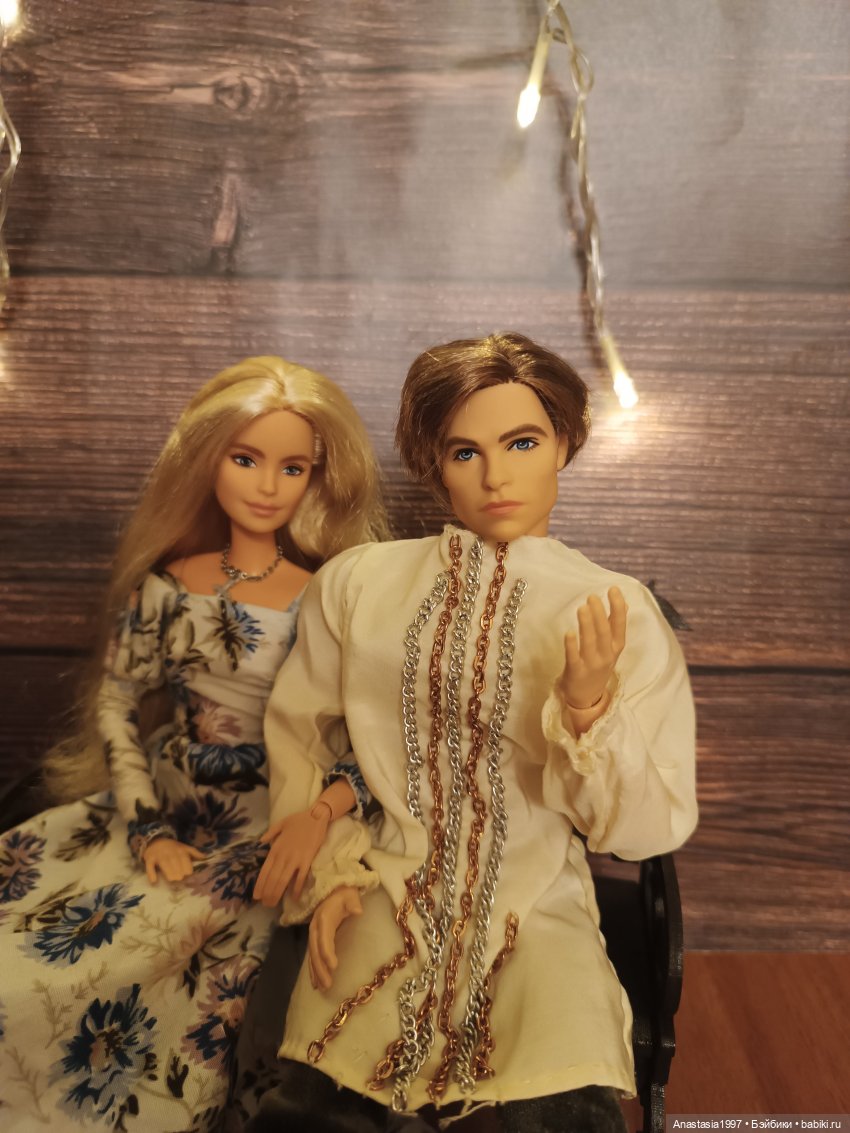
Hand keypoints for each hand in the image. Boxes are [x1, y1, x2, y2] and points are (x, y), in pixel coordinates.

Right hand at [143, 837, 204, 883]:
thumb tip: (205, 857)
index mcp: (180, 850)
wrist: (155, 840)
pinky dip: (151, 873)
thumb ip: (194, 853)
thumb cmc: (172, 847)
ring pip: (164, 864)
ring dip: (168, 872)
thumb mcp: (184, 847)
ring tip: (172, 880)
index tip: (187, 875)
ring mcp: (159, 855)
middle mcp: (170, 852)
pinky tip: (154, 881)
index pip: (185, 861)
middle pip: (175, 863)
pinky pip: (150, 866)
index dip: (187, 869)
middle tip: (179, 879)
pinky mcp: (149, 858)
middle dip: (178, 872)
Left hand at [253, 808, 329, 906]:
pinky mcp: (307, 860)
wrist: (316, 816)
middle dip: (267, 893)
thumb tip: (260, 842)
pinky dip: (297, 888)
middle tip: (265, 905)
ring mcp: (295, 859)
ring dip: (277, 893)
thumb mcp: (280, 824)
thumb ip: (269, 834)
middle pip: (272, 878)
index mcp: (275, 849)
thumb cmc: (298, 820)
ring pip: (283, 880)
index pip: (265, 870)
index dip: (260, 885)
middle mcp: (283, 856)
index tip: (256, 896)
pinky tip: (295, 898)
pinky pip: (301, 877)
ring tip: (273, 904)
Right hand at [308, 886, 362, 990]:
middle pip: (316, 951)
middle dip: (320, 969)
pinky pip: (312, 957)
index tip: (334, 966)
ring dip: (316, 973)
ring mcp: (314, 935)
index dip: (327, 952)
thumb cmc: (344, 894)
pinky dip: (313, 970)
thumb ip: (353, 903)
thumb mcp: (350, 895)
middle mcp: (315, 928)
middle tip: (328, 985)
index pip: (324, 938)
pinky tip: (316, 983)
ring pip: (312, 956)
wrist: (333, 890)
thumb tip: (357, 911)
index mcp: (324, 919)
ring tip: (322, 988)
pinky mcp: (316, 940)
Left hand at [558, 587, 627, 711]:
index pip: (619, 625)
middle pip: (604, 632)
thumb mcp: (611, 647)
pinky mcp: (576, 672)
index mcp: (616, 647)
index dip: (618, 607)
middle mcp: (606, 655)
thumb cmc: (598, 665)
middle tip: (592, 597)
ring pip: (590, 643)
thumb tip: (625, 603)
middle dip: (599, 614)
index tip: (613, 589)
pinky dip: (572, 646)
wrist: (588, 697)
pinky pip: (573, 658)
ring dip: (587, 625)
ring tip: (582, 607)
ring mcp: (591, 664)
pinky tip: (569, 633)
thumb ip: (615, 625)